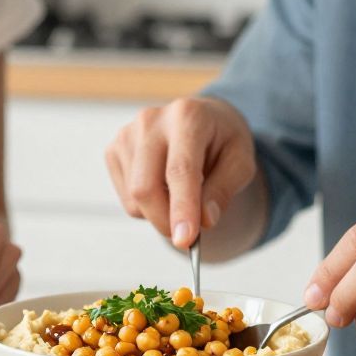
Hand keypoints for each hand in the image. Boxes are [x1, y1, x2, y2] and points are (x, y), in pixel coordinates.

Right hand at [105, 97, 256, 249]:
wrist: (202, 120)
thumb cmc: (223, 141)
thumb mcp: (241, 163)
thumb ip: (224, 190)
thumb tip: (204, 220)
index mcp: (188, 116)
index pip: (180, 169)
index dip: (182, 207)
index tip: (186, 239)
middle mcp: (151, 120)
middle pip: (145, 187)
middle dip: (165, 220)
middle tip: (188, 237)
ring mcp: (127, 134)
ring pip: (135, 197)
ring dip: (160, 212)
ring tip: (182, 193)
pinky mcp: (114, 149)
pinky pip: (127, 197)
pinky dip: (147, 206)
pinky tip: (163, 186)